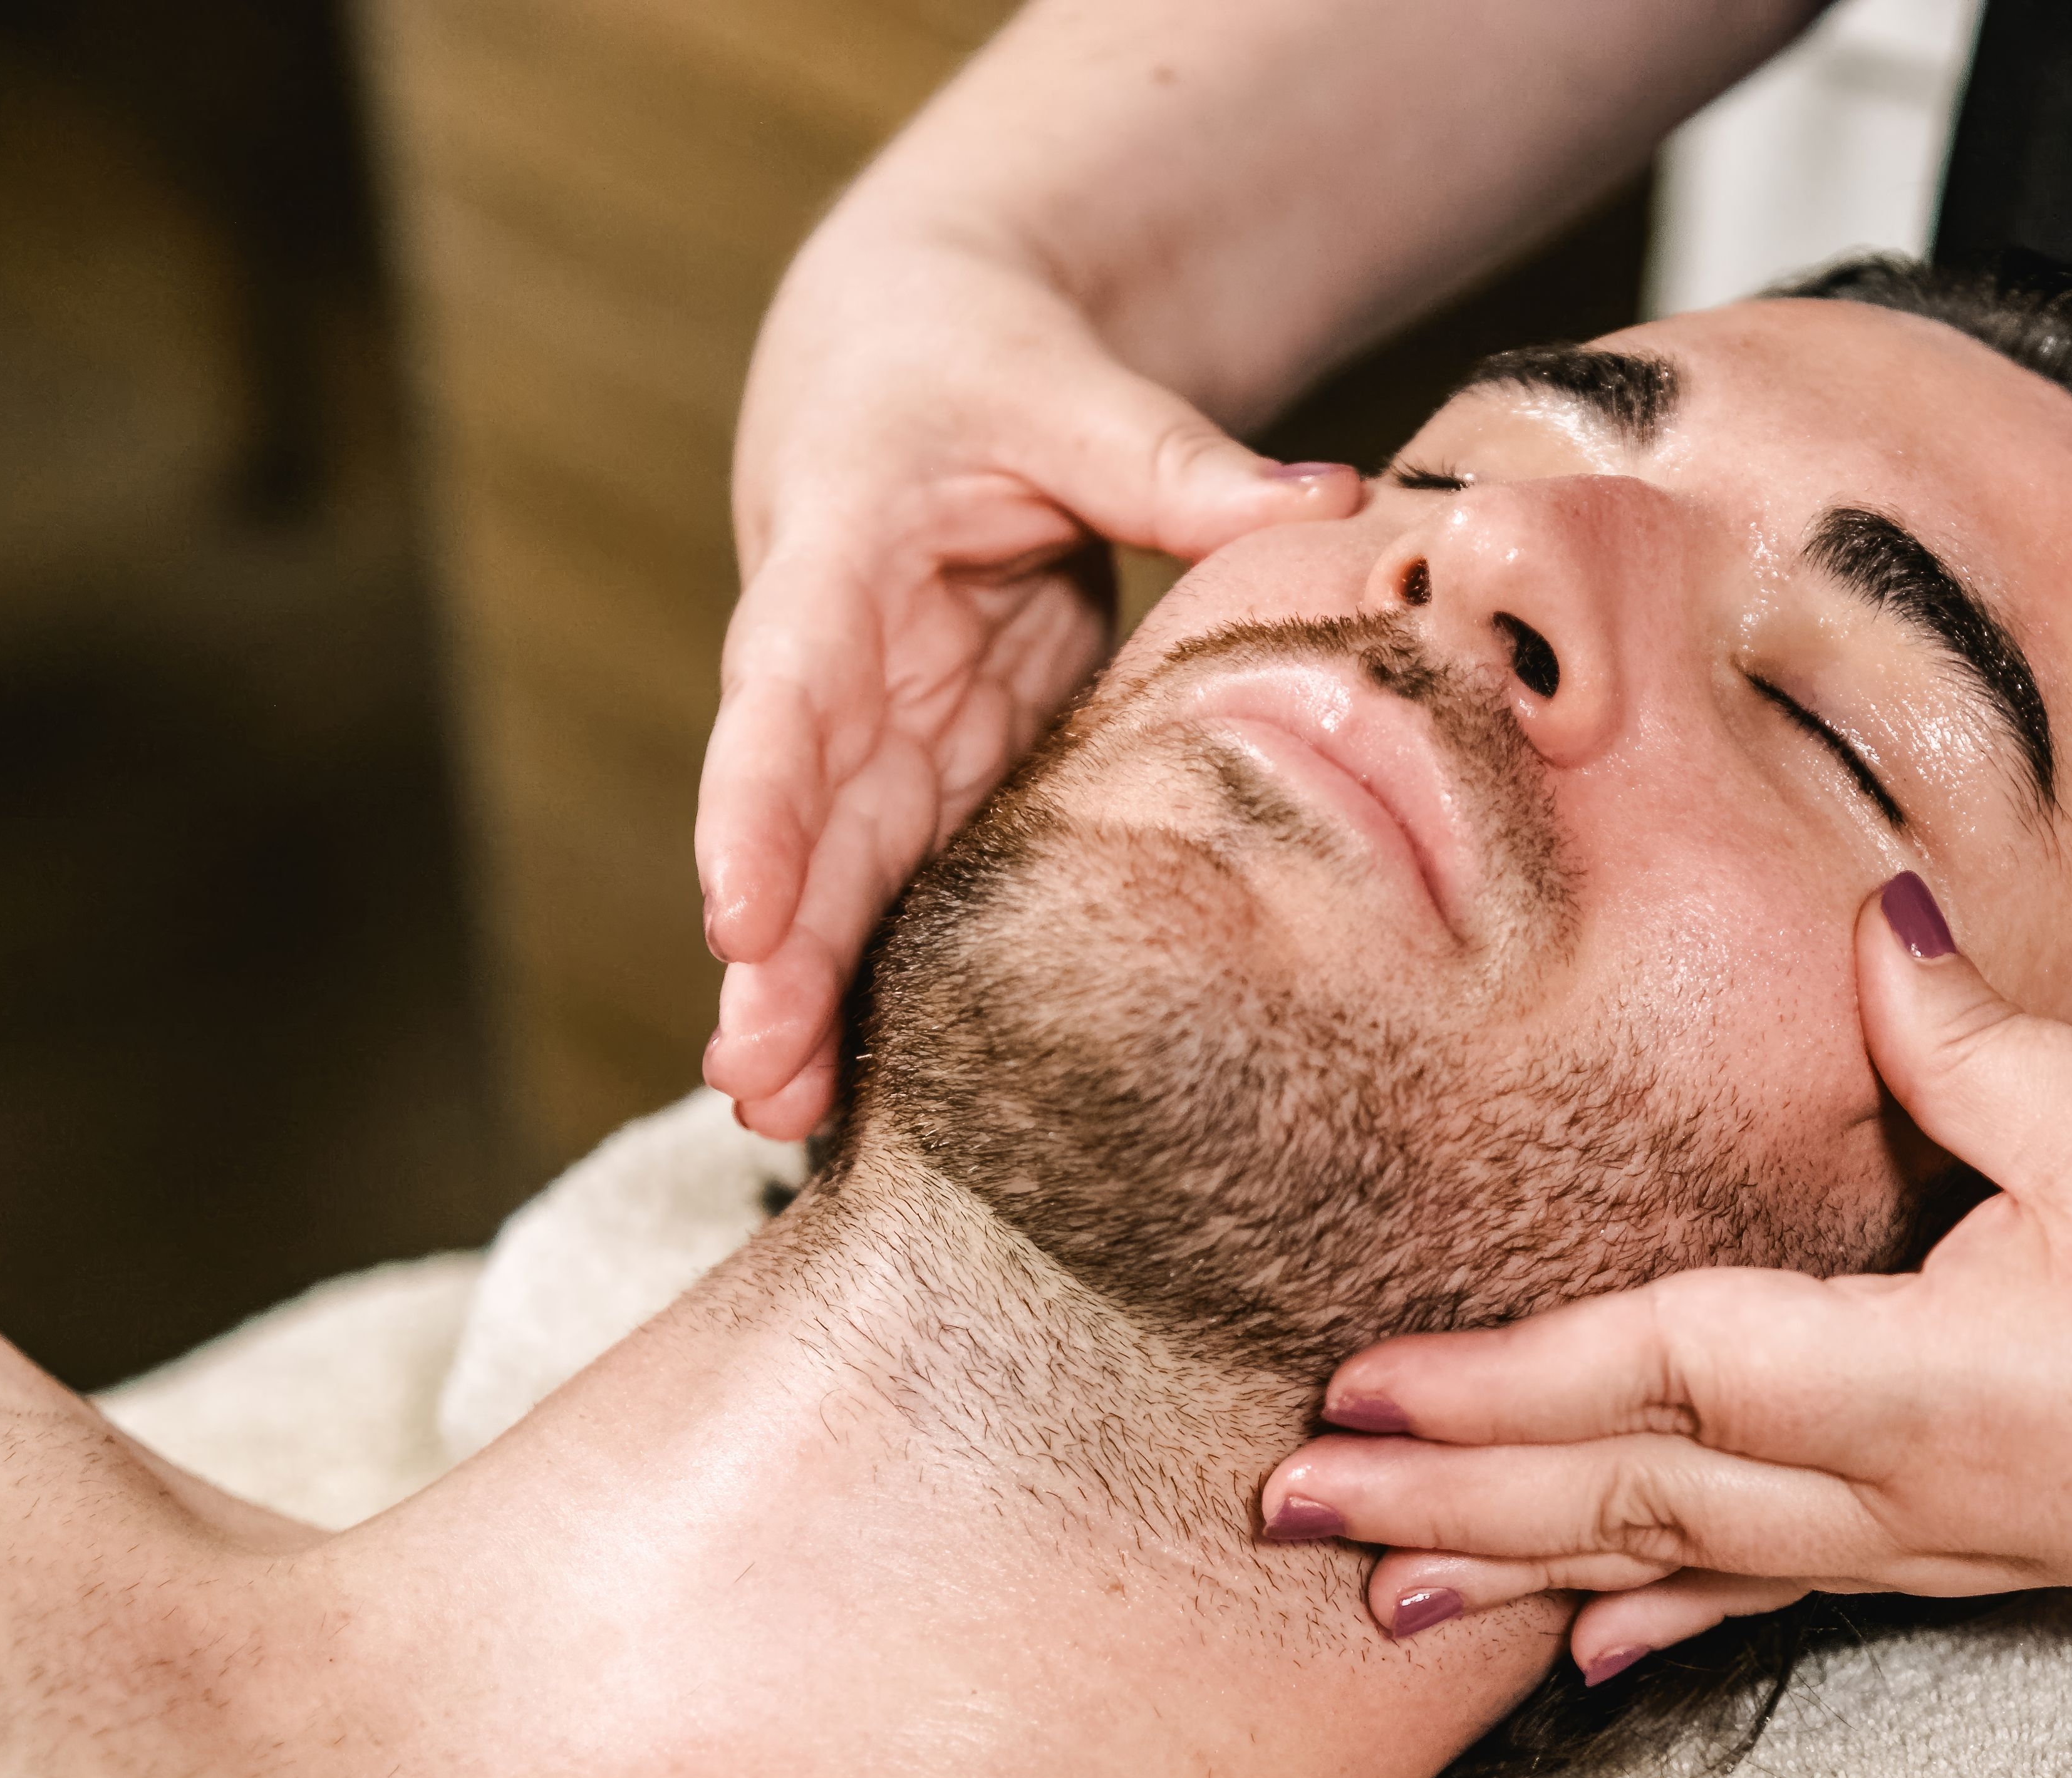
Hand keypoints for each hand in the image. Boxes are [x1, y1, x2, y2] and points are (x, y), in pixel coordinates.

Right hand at [697, 203, 1361, 1138]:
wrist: (915, 363)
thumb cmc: (982, 365)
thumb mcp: (1068, 391)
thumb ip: (1178, 460)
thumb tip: (1334, 500)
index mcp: (838, 564)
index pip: (783, 694)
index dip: (756, 810)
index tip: (737, 919)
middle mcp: (834, 672)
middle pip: (789, 825)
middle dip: (768, 958)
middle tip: (754, 1079)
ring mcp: (877, 735)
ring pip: (829, 880)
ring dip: (802, 998)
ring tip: (782, 1121)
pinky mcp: (929, 771)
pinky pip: (895, 888)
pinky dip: (873, 981)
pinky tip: (858, 1090)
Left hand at [1259, 878, 2071, 1678]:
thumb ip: (1962, 1039)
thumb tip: (1865, 925)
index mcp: (1927, 1381)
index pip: (1657, 1377)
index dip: (1496, 1384)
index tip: (1354, 1395)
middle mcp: (1922, 1493)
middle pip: (1640, 1496)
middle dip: (1458, 1504)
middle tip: (1294, 1518)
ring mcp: (1970, 1541)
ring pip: (1704, 1564)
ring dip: (1542, 1572)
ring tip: (1400, 1600)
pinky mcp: (2022, 1549)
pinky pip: (1811, 1596)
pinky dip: (1691, 1612)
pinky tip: (1609, 1648)